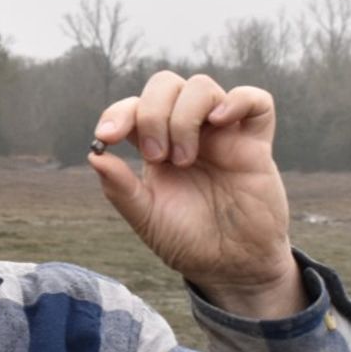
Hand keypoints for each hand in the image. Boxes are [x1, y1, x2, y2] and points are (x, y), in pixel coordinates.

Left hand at [87, 71, 305, 318]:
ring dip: (184, 116)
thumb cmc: (188, 240)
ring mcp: (221, 134)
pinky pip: (256, 101)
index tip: (106, 137)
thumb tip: (94, 156)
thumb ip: (120, 188)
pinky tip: (220, 121)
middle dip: (152, 113)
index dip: (117, 113)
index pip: (133, 107)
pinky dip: (237, 100)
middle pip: (165, 84)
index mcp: (155, 145)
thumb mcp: (146, 218)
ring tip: (185, 159)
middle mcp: (187, 132)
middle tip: (156, 156)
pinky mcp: (255, 144)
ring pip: (202, 86)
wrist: (231, 267)